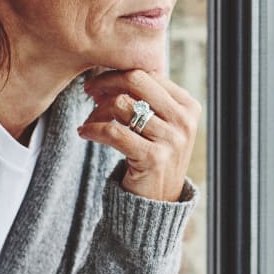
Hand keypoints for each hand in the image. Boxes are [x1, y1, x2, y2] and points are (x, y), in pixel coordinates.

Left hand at [79, 70, 200, 201]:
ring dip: (97, 111)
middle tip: (89, 91)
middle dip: (107, 82)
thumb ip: (147, 99)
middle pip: (136, 81)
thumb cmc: (154, 157)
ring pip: (121, 105)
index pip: (149, 74)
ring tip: (89, 120)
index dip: (119, 75)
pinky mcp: (154, 158)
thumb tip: (113, 71)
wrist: (157, 203)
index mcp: (188, 106)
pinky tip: (84, 132)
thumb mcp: (161, 125)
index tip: (100, 85)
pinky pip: (114, 132)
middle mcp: (184, 120)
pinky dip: (93, 129)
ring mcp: (172, 139)